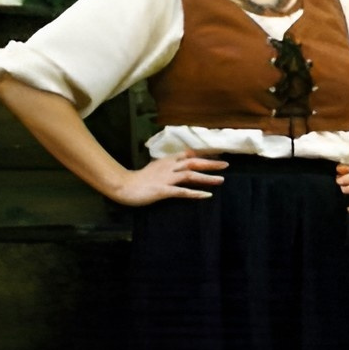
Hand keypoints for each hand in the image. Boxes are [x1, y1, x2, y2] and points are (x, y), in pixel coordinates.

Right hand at [106, 153, 224, 205]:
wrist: (123, 186)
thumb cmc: (139, 179)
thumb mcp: (156, 167)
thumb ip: (169, 164)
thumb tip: (183, 162)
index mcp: (167, 161)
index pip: (188, 155)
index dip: (203, 154)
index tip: (218, 154)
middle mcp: (168, 167)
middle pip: (193, 162)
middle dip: (210, 163)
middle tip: (225, 164)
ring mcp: (166, 179)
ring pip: (190, 175)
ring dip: (206, 177)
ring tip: (221, 180)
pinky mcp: (163, 190)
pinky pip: (182, 192)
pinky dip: (195, 193)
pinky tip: (207, 195)